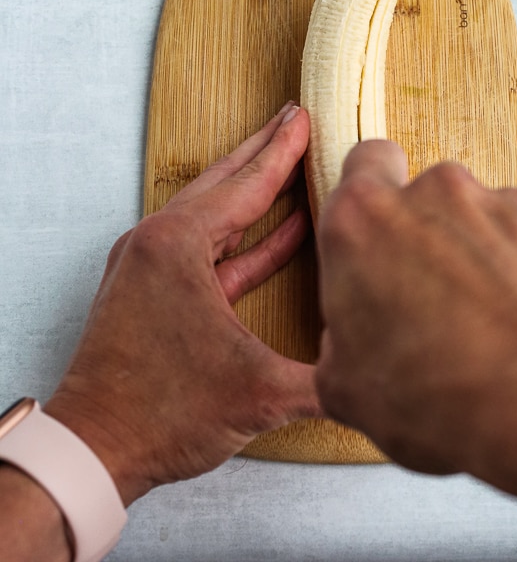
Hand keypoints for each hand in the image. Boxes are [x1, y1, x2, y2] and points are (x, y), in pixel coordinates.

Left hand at [45, 103, 320, 505]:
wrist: (93, 449)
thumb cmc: (159, 415)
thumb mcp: (259, 394)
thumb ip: (326, 378)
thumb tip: (373, 369)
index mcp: (177, 245)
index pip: (246, 185)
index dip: (284, 150)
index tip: (304, 116)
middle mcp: (157, 242)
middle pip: (224, 183)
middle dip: (264, 151)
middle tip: (294, 119)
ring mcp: (150, 264)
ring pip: (214, 214)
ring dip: (254, 192)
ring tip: (290, 166)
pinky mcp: (151, 289)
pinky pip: (208, 249)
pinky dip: (245, 238)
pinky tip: (283, 232)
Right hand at [315, 141, 516, 523]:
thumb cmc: (444, 397)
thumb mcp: (347, 390)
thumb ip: (339, 343)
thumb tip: (351, 346)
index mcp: (365, 219)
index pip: (362, 163)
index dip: (370, 200)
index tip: (374, 239)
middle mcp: (435, 194)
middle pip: (424, 197)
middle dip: (425, 238)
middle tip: (427, 305)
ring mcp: (504, 207)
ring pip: (480, 222)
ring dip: (477, 259)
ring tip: (485, 329)